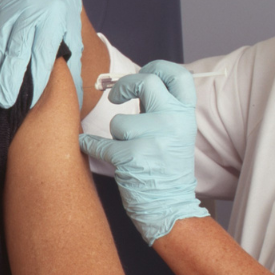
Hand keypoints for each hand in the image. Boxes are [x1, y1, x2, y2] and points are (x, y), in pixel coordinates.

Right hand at [0, 0, 83, 108]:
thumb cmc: (62, 20)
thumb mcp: (74, 37)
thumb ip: (72, 65)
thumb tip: (74, 99)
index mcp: (54, 17)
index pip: (42, 53)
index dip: (36, 79)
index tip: (29, 102)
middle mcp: (30, 8)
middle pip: (16, 49)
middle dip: (8, 79)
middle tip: (3, 102)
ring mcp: (9, 5)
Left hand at [79, 60, 208, 244]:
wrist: (169, 207)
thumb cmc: (165, 167)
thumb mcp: (173, 131)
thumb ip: (158, 107)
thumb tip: (130, 81)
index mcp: (186, 115)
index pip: (179, 75)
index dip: (158, 66)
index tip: (142, 71)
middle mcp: (174, 122)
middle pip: (146, 82)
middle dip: (123, 86)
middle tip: (114, 96)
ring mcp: (155, 140)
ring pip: (119, 121)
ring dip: (115, 134)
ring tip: (124, 148)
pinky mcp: (133, 158)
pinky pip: (101, 143)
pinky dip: (90, 145)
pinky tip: (88, 146)